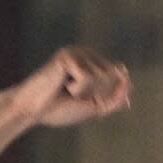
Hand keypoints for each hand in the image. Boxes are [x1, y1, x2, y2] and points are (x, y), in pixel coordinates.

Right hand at [0, 45, 130, 128]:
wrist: (32, 111)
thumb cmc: (60, 109)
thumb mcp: (95, 107)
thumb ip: (115, 98)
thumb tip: (129, 83)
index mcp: (94, 62)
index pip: (122, 78)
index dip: (107, 96)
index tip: (86, 99)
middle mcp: (87, 53)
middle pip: (114, 77)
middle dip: (97, 94)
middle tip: (74, 95)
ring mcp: (77, 52)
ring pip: (102, 77)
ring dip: (85, 93)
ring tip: (66, 90)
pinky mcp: (67, 56)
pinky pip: (88, 78)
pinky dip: (77, 89)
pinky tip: (61, 85)